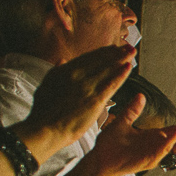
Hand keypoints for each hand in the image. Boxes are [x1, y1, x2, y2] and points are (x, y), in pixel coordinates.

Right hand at [19, 44, 135, 151]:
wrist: (44, 128)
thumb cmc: (43, 110)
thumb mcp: (47, 84)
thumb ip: (57, 70)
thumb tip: (62, 59)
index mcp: (65, 70)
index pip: (89, 57)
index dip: (103, 52)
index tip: (114, 47)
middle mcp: (77, 75)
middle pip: (101, 61)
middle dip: (116, 52)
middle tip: (129, 47)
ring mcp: (87, 87)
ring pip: (107, 70)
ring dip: (121, 60)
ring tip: (132, 52)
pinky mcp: (95, 100)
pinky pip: (111, 84)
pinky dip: (120, 75)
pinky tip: (128, 67)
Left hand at [84, 96, 175, 175]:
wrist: (99, 158)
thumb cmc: (109, 145)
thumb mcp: (122, 122)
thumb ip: (132, 110)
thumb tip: (141, 95)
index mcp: (152, 137)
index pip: (175, 129)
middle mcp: (157, 146)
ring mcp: (155, 154)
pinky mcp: (150, 159)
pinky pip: (166, 149)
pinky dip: (174, 139)